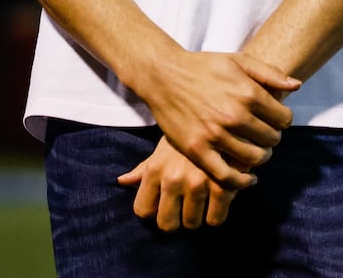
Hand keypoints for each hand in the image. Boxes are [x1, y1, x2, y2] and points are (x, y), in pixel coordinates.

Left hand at [117, 135, 240, 229]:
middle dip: (175, 220)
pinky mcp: (222, 187)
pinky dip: (217, 214)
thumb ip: (143, 169)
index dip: (153, 212)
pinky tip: (218, 199)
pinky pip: (215, 220)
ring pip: (192, 224)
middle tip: (183, 209)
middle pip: (167, 224)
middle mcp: (173, 179)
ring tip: (202, 200)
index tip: (163, 207)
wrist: (221, 118)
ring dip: (197, 216)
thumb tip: (121, 181)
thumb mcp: (163, 148)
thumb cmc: (188, 135)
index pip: (143, 211)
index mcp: (155, 169)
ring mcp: (197, 184)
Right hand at [138, 51, 297, 189]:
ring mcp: (215, 135)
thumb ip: (269, 72)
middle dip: (271, 137)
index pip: (283, 119)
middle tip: (262, 135)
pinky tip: (248, 177)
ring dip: (260, 157)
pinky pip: (228, 176)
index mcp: (247, 92)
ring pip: (255, 159)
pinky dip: (243, 181)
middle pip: (272, 139)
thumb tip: (296, 85)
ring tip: (255, 150)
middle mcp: (233, 115)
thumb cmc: (203, 66)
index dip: (282, 120)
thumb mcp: (238, 60)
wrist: (164, 75)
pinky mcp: (198, 150)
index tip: (274, 120)